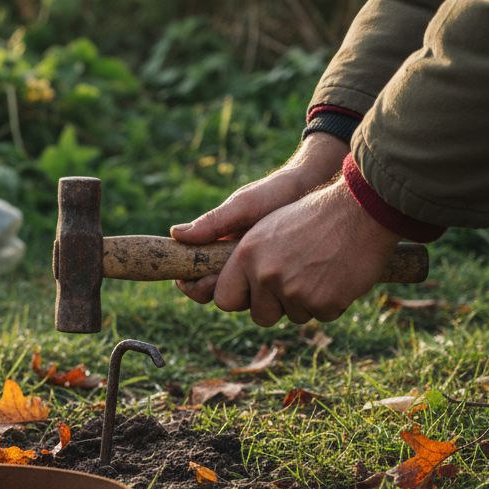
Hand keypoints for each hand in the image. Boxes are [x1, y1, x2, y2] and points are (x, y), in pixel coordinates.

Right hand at [172, 132, 347, 303]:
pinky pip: (272, 294)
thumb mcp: (242, 206)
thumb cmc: (273, 194)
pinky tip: (281, 284)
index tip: (193, 280)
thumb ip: (213, 222)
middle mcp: (236, 264)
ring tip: (259, 280)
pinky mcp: (281, 276)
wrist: (312, 189)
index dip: (192, 284)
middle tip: (227, 280)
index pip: (196, 278)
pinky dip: (272, 293)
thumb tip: (176, 234)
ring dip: (249, 295)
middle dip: (219, 291)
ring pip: (246, 298)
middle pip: (219, 294)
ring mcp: (259, 271)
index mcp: (218, 248)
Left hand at [199, 179, 399, 324]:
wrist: (360, 210)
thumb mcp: (265, 223)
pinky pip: (321, 315)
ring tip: (319, 268)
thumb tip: (186, 243)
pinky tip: (337, 275)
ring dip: (306, 300)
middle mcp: (266, 275)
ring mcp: (295, 291)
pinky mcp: (323, 303)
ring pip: (293, 316)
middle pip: (260, 316)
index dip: (241, 298)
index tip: (253, 293)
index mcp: (247, 255)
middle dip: (275, 305)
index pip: (224, 299)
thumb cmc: (312, 215)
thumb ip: (236, 249)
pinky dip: (330, 301)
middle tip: (294, 279)